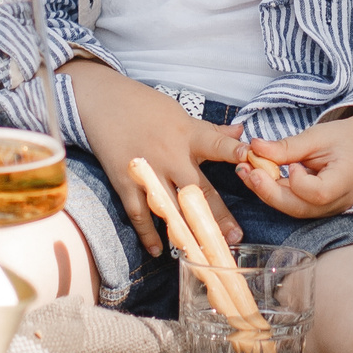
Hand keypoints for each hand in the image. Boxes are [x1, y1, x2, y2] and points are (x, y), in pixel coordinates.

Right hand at [65, 61, 250, 257]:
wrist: (103, 102)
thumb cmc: (145, 106)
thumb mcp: (180, 114)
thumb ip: (210, 130)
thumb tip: (241, 132)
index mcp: (187, 134)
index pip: (216, 143)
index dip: (233, 151)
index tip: (249, 160)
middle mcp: (170, 155)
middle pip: (197, 190)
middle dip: (217, 215)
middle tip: (234, 237)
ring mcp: (147, 171)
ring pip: (170, 207)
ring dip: (187, 231)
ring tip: (203, 250)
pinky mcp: (125, 182)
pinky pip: (139, 213)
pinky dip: (148, 233)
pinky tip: (159, 250)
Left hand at [238, 106, 352, 218]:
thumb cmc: (344, 139)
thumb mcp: (317, 136)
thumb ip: (288, 146)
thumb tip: (255, 147)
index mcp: (346, 181)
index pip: (318, 193)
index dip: (298, 181)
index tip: (293, 163)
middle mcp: (338, 202)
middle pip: (299, 208)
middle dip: (267, 190)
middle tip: (245, 169)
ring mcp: (328, 209)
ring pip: (291, 209)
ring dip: (265, 191)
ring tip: (245, 170)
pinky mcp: (316, 209)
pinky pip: (291, 205)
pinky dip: (272, 191)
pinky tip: (256, 175)